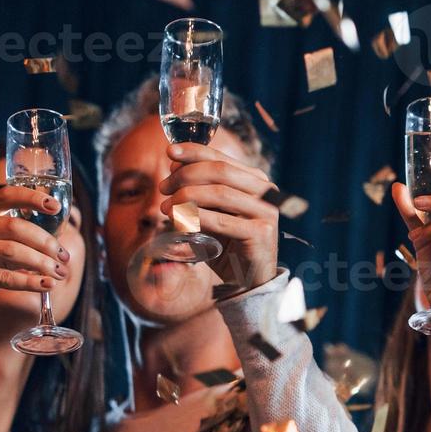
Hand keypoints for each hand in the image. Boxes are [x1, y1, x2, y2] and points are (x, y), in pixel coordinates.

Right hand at [0, 184, 70, 327]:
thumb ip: (19, 240)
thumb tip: (59, 243)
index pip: (6, 195)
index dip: (32, 198)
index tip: (56, 207)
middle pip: (15, 226)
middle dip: (46, 242)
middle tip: (64, 257)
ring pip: (11, 251)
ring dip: (42, 263)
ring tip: (60, 273)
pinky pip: (3, 276)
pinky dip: (29, 281)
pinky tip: (46, 285)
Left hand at [158, 142, 281, 291]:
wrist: (248, 279)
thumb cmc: (228, 243)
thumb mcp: (213, 212)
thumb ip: (199, 190)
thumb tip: (174, 164)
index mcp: (256, 181)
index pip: (222, 158)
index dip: (194, 152)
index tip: (169, 152)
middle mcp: (266, 193)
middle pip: (220, 171)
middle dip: (186, 175)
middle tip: (163, 187)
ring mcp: (266, 212)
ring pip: (220, 193)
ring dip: (186, 197)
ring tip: (165, 207)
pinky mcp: (261, 233)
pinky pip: (221, 220)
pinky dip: (195, 218)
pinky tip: (178, 220)